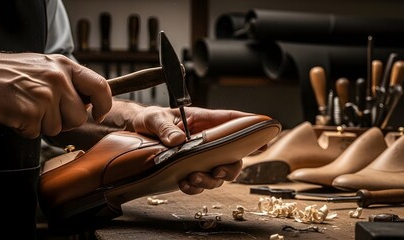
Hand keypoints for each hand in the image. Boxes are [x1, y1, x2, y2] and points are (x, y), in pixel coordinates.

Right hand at [0, 52, 111, 137]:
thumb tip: (89, 101)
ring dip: (42, 124)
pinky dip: (25, 128)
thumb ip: (68, 81)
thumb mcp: (44, 67)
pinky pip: (37, 132)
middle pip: (79, 116)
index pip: (101, 87)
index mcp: (64, 66)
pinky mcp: (30, 111)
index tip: (99, 112)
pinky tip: (16, 112)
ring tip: (26, 106)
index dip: (104, 104)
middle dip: (64, 120)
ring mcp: (45, 95)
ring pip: (58, 127)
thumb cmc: (8, 73)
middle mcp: (58, 78)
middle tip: (44, 109)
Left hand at [129, 105, 252, 193]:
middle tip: (219, 170)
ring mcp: (200, 157)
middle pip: (233, 154)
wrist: (136, 133)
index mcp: (204, 121)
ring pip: (219, 172)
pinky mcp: (189, 169)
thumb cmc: (150, 119)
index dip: (252, 127)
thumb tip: (178, 140)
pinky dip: (195, 187)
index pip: (232, 121)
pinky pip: (200, 182)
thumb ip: (165, 128)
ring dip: (211, 179)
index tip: (267, 134)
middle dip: (231, 166)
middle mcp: (207, 141)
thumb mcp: (154, 118)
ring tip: (194, 178)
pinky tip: (186, 184)